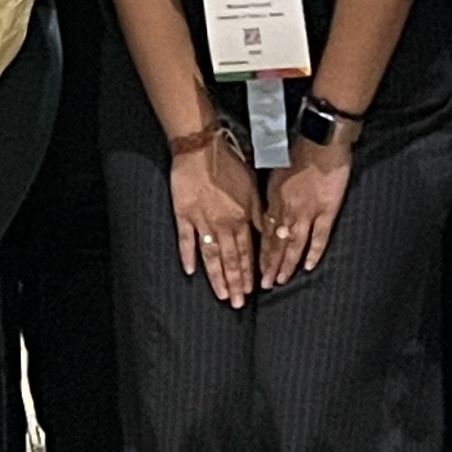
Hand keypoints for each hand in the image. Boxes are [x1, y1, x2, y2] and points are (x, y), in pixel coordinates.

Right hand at [168, 129, 262, 308]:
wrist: (200, 148)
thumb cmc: (229, 163)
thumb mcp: (252, 188)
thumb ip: (258, 214)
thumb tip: (268, 235)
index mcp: (240, 218)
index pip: (247, 252)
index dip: (250, 273)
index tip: (252, 291)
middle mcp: (222, 225)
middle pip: (230, 259)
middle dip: (235, 283)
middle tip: (236, 304)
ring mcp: (201, 222)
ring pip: (210, 256)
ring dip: (216, 277)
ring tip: (220, 295)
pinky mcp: (183, 215)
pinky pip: (185, 240)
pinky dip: (188, 256)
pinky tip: (190, 271)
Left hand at [260, 132, 353, 285]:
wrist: (320, 140)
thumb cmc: (296, 149)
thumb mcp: (274, 171)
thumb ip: (271, 195)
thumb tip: (266, 212)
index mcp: (273, 199)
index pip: (265, 232)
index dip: (260, 251)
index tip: (255, 268)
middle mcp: (287, 209)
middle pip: (277, 243)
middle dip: (269, 265)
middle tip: (265, 284)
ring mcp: (307, 212)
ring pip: (294, 244)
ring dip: (287, 264)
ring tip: (281, 280)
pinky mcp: (327, 211)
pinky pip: (319, 237)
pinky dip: (314, 252)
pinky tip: (309, 267)